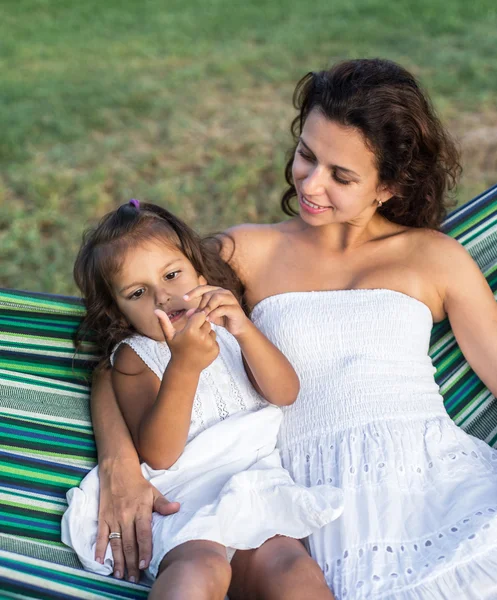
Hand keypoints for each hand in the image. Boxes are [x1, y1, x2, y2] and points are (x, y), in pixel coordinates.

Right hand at [96, 461, 179, 580]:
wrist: (117, 470)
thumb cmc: (138, 483)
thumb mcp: (153, 491)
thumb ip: (163, 504)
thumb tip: (177, 508)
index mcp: (140, 510)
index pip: (143, 533)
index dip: (144, 550)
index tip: (145, 565)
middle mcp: (126, 515)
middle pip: (129, 543)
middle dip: (132, 562)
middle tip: (133, 578)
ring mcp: (113, 517)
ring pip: (115, 543)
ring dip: (118, 560)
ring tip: (120, 575)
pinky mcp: (103, 517)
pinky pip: (101, 536)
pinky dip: (100, 549)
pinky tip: (100, 562)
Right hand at [155, 308, 218, 371]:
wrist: (184, 368)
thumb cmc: (176, 349)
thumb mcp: (169, 336)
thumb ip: (164, 321)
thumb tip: (156, 310)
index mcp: (191, 331)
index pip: (200, 315)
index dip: (196, 318)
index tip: (191, 323)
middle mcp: (202, 337)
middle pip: (207, 322)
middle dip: (201, 326)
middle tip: (193, 335)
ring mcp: (210, 344)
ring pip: (212, 331)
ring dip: (206, 335)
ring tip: (197, 342)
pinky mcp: (216, 350)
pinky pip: (215, 340)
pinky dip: (210, 343)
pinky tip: (202, 349)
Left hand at [183, 285, 250, 337]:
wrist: (238, 327)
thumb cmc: (223, 318)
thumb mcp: (209, 315)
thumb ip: (199, 312)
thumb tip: (187, 314)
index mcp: (217, 291)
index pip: (203, 288)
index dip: (193, 292)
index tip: (184, 298)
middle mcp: (224, 292)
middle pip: (209, 293)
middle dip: (201, 304)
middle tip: (196, 314)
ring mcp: (231, 299)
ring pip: (216, 298)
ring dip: (208, 307)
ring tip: (202, 316)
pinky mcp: (235, 308)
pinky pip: (223, 308)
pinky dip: (214, 313)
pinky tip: (209, 319)